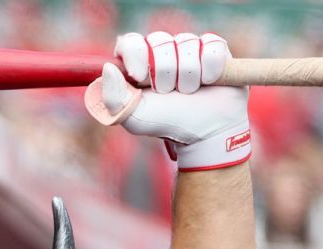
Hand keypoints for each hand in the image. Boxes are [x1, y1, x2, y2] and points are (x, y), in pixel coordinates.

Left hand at [95, 32, 250, 171]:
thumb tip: (108, 68)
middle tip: (169, 93)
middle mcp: (162, 51)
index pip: (131, 42)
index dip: (135, 54)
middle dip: (164, 72)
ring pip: (186, 43)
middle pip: (159, 40)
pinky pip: (211, 45)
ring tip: (189, 92)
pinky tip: (208, 83)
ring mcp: (188, 48)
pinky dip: (210, 68)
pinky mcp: (214, 49)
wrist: (205, 133)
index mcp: (139, 63)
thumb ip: (114, 97)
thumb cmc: (167, 123)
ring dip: (188, 76)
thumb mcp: (134, 117)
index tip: (140, 77)